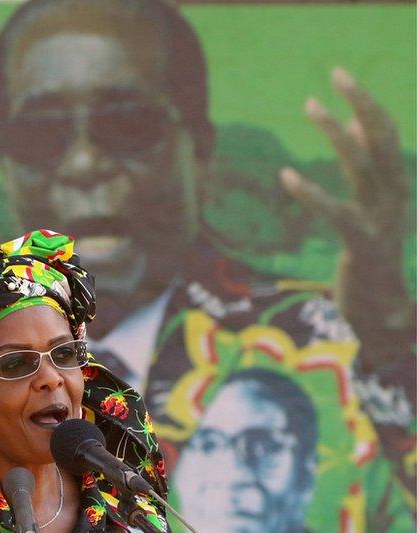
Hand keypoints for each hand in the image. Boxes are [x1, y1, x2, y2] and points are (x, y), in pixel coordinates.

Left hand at [279, 67, 413, 354]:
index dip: (365, 104)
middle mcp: (394, 197)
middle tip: (336, 71)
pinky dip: (313, 194)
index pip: (384, 136)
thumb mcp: (365, 206)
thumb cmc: (369, 256)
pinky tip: (288, 176)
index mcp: (393, 187)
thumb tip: (351, 128)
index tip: (339, 77)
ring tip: (309, 104)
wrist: (384, 311)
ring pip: (362, 166)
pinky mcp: (363, 246)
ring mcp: (383, 221)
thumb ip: (360, 170)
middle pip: (382, 139)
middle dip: (362, 102)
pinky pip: (337, 213)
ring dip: (337, 132)